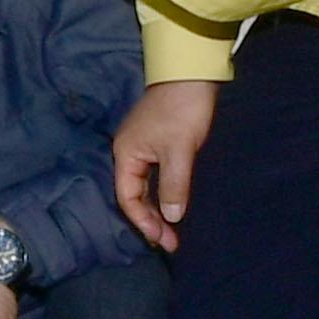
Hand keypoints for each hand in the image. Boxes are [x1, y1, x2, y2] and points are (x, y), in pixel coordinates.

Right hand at [113, 80, 218, 250]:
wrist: (192, 75)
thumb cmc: (182, 111)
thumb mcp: (180, 150)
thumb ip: (173, 185)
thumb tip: (170, 218)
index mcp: (126, 154)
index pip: (127, 198)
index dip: (143, 222)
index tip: (163, 240)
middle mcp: (129, 153)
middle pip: (134, 195)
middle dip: (151, 221)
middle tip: (171, 243)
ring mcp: (143, 147)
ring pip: (145, 187)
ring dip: (158, 209)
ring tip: (173, 231)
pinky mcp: (158, 143)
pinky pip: (155, 177)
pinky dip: (163, 194)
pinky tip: (174, 205)